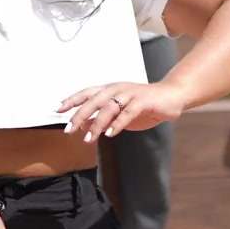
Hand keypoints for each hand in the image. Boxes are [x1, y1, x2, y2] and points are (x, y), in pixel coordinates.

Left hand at [57, 81, 185, 143]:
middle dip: (79, 115)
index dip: (72, 100)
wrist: (171, 96)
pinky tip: (110, 134)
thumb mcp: (119, 112)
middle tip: (68, 130)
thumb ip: (102, 117)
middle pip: (93, 101)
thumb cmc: (143, 105)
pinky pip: (127, 112)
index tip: (58, 109)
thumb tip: (83, 125)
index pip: (87, 93)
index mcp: (110, 90)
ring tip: (88, 139)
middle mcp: (117, 89)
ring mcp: (130, 94)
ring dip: (97, 124)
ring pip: (108, 108)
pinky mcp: (142, 102)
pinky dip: (117, 123)